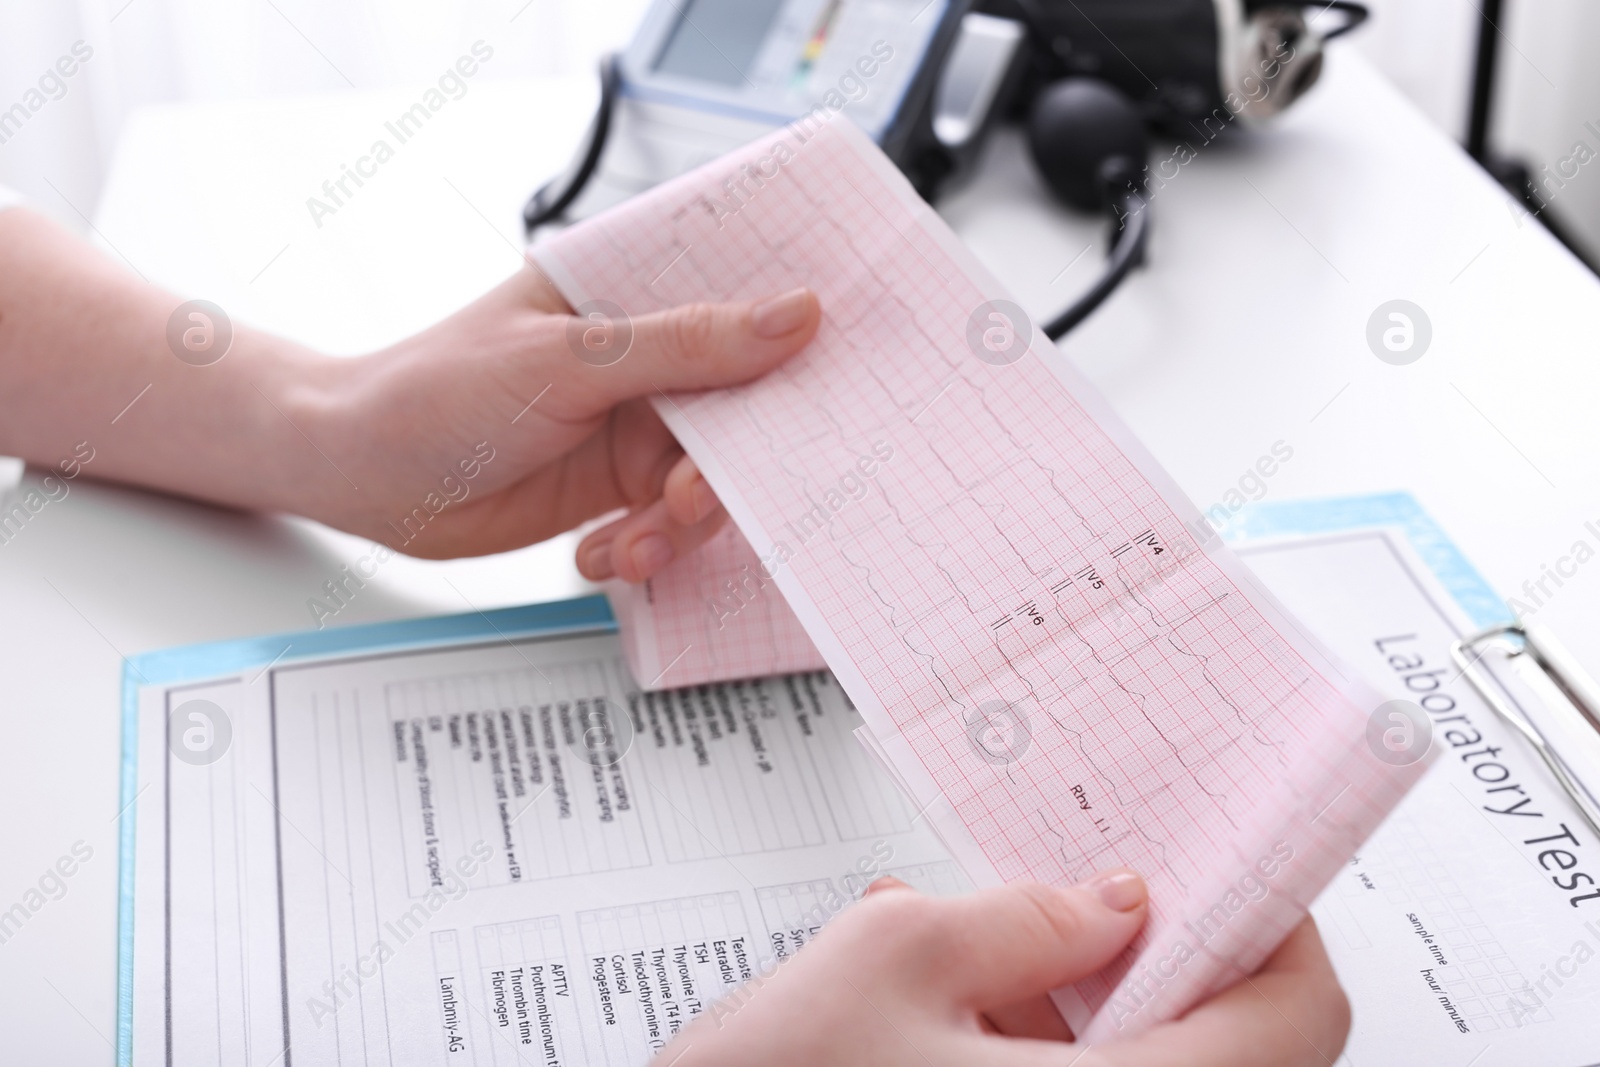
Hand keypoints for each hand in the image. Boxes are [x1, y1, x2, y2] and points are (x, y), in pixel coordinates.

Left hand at [324, 265, 818, 574]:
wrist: (360, 477)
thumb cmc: (436, 390)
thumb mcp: (570, 362)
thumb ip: (688, 344)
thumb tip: (795, 314)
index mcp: (635, 291)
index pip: (744, 298)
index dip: (797, 338)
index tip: (839, 379)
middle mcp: (646, 357)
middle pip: (745, 407)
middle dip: (733, 466)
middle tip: (691, 497)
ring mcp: (635, 425)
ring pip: (714, 480)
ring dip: (682, 525)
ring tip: (633, 543)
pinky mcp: (619, 488)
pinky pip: (671, 526)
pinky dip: (648, 550)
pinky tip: (601, 553)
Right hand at [658, 871, 1349, 1066]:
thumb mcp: (890, 957)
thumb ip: (1022, 917)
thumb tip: (1113, 903)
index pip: (1295, 1019)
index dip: (1274, 926)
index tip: (1233, 869)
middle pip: (1224, 1048)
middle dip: (1160, 956)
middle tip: (1105, 888)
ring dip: (1088, 1003)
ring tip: (995, 937)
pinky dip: (1039, 1050)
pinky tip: (953, 1000)